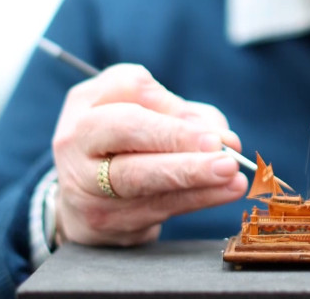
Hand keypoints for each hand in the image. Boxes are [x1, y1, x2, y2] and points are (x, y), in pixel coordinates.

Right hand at [52, 64, 246, 245]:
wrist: (81, 198)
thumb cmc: (125, 142)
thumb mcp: (145, 112)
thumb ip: (184, 115)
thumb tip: (223, 140)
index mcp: (86, 102)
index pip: (127, 89)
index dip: (171, 108)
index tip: (209, 129)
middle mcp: (76, 140)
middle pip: (127, 132)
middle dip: (178, 141)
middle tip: (221, 152)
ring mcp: (84, 184)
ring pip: (142, 178)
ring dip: (195, 178)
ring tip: (233, 175)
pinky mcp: (102, 220)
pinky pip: (155, 207)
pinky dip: (196, 199)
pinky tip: (224, 192)